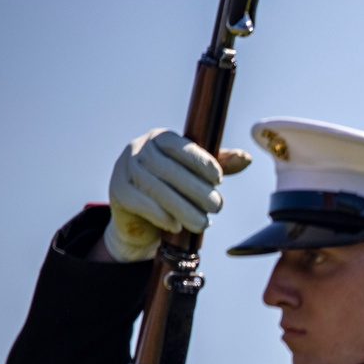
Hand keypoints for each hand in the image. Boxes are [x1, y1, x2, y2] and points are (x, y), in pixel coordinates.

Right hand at [104, 129, 252, 262]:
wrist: (141, 215)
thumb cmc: (174, 187)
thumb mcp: (195, 172)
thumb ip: (219, 163)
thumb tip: (246, 158)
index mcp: (160, 138)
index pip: (180, 145)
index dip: (200, 161)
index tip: (219, 179)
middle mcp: (139, 148)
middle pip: (169, 169)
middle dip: (197, 190)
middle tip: (218, 207)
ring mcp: (124, 168)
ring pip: (155, 187)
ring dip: (182, 207)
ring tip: (203, 223)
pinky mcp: (117, 190)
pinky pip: (138, 201)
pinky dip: (159, 215)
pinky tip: (176, 226)